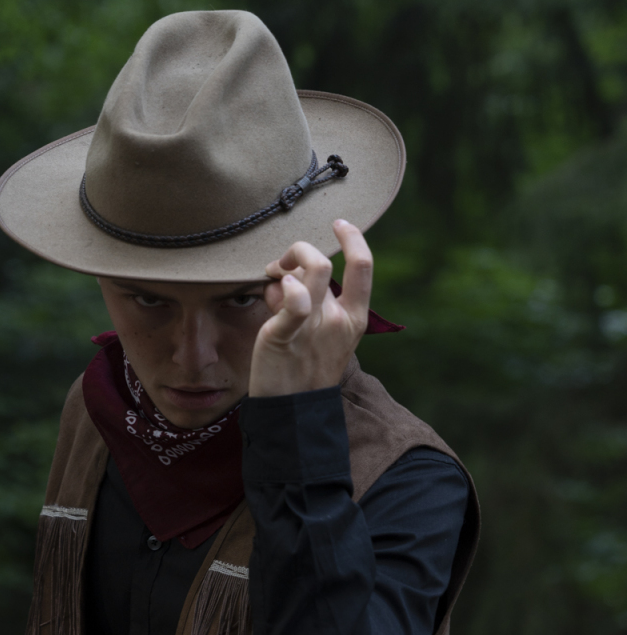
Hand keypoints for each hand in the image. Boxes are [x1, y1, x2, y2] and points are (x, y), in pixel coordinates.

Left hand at [249, 220, 372, 396]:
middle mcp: (339, 320)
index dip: (353, 237)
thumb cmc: (302, 369)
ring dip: (285, 263)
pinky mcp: (285, 334)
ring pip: (308, 271)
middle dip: (297, 252)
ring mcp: (314, 328)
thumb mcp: (320, 333)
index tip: (339, 223)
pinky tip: (273, 288)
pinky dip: (285, 286)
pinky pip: (294, 300)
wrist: (292, 410)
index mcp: (354, 319)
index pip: (363, 266)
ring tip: (272, 277)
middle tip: (279, 267)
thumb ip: (311, 301)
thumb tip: (286, 277)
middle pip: (323, 264)